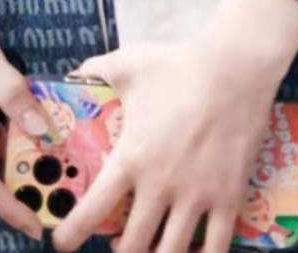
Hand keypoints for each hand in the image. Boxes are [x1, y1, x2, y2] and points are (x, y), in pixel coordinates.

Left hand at [51, 36, 284, 252]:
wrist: (236, 67)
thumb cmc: (179, 65)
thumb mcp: (129, 64)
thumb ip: (97, 71)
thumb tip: (75, 74)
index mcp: (131, 158)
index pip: (91, 210)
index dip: (71, 234)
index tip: (62, 243)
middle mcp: (161, 185)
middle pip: (132, 247)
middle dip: (118, 252)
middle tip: (115, 245)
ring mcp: (197, 196)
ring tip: (151, 250)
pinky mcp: (229, 198)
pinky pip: (215, 248)